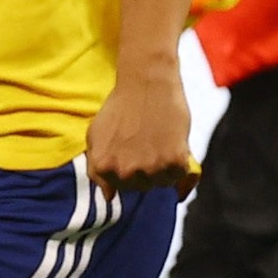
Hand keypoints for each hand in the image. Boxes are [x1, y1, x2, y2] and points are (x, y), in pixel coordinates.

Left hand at [85, 66, 198, 192]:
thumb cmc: (121, 106)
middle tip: (147, 142)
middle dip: (145, 169)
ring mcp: (151, 169)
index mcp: (103, 166)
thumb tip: (109, 196)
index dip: (127, 170)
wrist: (147, 81)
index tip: (132, 151)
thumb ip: (97, 168)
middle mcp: (125, 172)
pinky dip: (180, 163)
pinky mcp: (175, 162)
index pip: (119, 188)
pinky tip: (173, 142)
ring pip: (162, 183)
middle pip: (141, 187)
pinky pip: (181, 176)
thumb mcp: (96, 135)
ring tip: (159, 141)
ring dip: (164, 168)